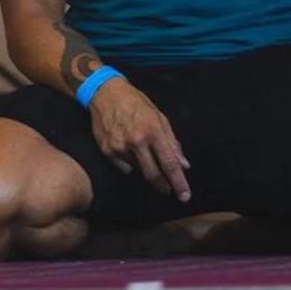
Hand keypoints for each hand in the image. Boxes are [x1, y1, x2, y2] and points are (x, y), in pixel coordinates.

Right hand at [87, 78, 190, 201]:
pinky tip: (128, 149)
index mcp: (153, 131)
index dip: (179, 182)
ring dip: (145, 168)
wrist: (105, 93)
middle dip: (163, 186)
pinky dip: (129, 163)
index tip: (185, 196)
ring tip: (141, 151)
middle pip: (153, 174)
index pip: (169, 163)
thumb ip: (172, 142)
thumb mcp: (159, 117)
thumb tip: (183, 164)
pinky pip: (124, 167)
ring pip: (138, 170)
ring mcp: (120, 147)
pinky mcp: (107, 151)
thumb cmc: (136, 103)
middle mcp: (136, 141)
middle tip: (168, 190)